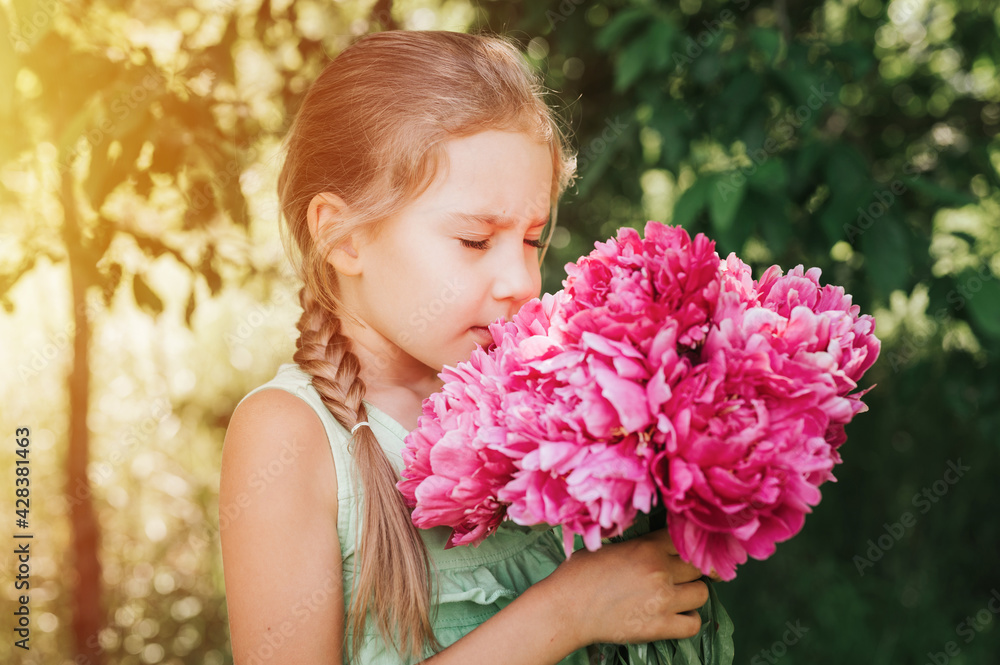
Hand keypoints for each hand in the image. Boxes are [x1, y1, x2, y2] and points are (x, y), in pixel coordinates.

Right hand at [548, 528, 709, 647]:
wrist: (566, 608)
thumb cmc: (579, 574)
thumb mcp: (608, 546)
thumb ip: (637, 545)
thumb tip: (652, 545)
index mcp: (647, 547)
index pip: (684, 539)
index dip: (683, 546)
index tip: (678, 552)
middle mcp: (660, 571)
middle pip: (697, 567)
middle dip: (689, 570)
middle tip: (678, 575)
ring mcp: (662, 600)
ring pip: (701, 593)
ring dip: (692, 594)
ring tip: (677, 595)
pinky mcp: (659, 627)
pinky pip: (693, 623)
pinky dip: (689, 620)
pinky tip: (676, 615)